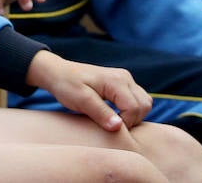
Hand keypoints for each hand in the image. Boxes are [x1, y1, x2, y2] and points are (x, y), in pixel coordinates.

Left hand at [25, 50, 151, 132]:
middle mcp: (124, 77)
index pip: (135, 108)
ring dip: (134, 115)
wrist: (57, 73)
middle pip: (144, 105)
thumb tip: (119, 127)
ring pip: (144, 103)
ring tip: (113, 120)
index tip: (109, 128)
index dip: (126, 123)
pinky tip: (115, 114)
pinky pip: (137, 100)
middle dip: (132, 120)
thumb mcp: (81, 100)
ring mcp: (125, 79)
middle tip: (111, 125)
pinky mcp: (122, 83)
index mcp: (116, 80)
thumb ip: (100, 113)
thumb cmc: (67, 85)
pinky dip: (132, 110)